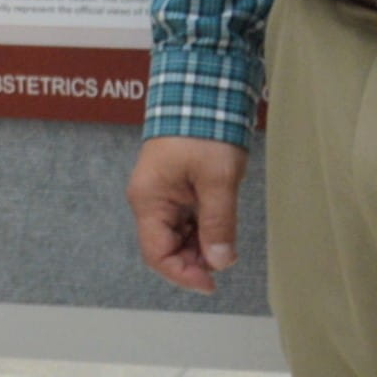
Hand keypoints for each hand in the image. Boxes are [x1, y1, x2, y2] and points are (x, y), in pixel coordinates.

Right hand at [128, 138, 248, 293]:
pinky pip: (185, 220)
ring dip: (201, 245)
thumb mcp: (218, 181)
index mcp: (149, 200)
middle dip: (195, 260)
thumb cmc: (205, 131)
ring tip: (227, 242)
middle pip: (166, 247)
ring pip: (177, 236)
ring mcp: (162, 194)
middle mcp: (150, 200)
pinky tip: (221, 226)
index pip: (157, 254)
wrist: (202, 92)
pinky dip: (203, 229)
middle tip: (226, 259)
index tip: (212, 284)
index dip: (183, 275)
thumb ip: (218, 224)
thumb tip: (220, 262)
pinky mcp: (175, 187)